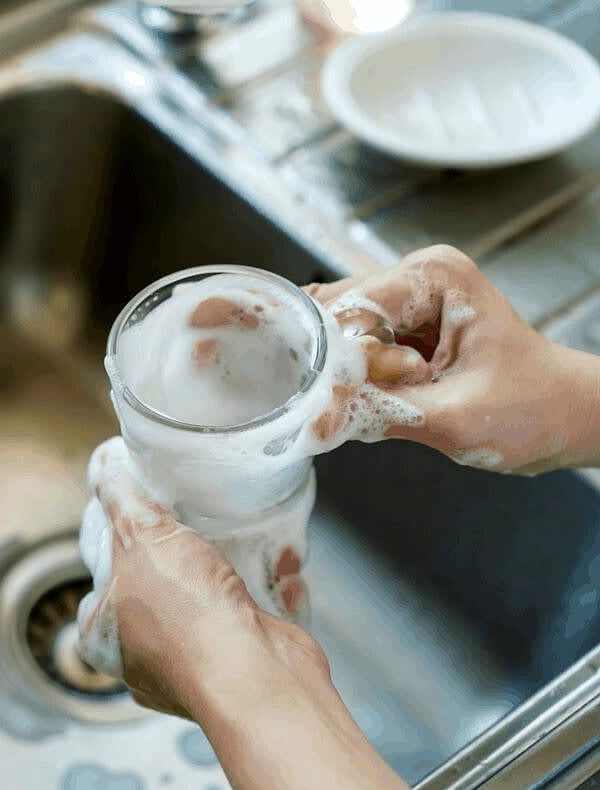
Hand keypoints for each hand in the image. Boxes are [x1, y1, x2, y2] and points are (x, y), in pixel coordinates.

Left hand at [78, 438, 414, 789]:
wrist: (259, 676)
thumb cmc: (188, 619)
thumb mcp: (141, 535)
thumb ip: (121, 498)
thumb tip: (105, 465)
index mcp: (102, 633)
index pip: (103, 570)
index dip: (122, 531)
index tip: (142, 505)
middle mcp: (144, 654)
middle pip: (158, 579)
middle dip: (183, 546)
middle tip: (194, 517)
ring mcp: (196, 659)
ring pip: (208, 595)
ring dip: (228, 564)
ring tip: (237, 534)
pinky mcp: (242, 657)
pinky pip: (250, 611)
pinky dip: (264, 587)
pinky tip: (274, 566)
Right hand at [308, 245, 599, 474]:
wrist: (565, 418)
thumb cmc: (534, 408)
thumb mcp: (454, 418)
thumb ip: (381, 413)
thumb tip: (313, 423)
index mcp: (433, 277)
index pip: (349, 309)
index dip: (346, 358)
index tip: (363, 395)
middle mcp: (412, 278)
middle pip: (333, 318)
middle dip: (343, 368)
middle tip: (383, 399)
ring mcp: (402, 302)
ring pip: (334, 337)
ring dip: (349, 377)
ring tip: (395, 397)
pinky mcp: (396, 329)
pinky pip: (348, 351)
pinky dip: (354, 382)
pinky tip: (384, 397)